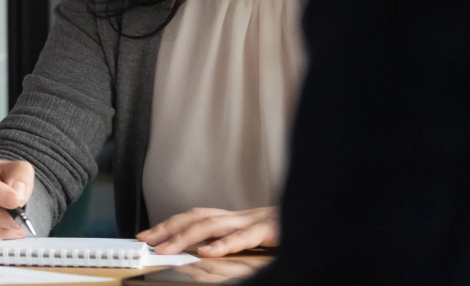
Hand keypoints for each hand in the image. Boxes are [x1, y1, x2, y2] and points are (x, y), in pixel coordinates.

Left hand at [137, 205, 277, 255]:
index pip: (194, 216)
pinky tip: (207, 252)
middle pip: (196, 218)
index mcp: (234, 217)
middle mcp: (240, 215)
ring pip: (213, 225)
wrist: (321, 215)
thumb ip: (229, 239)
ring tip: (167, 249)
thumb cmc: (287, 230)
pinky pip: (243, 237)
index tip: (147, 235)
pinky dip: (223, 244)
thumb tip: (202, 249)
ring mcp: (254, 221)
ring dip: (186, 237)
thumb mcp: (253, 235)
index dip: (170, 224)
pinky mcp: (270, 231)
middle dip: (169, 229)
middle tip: (147, 242)